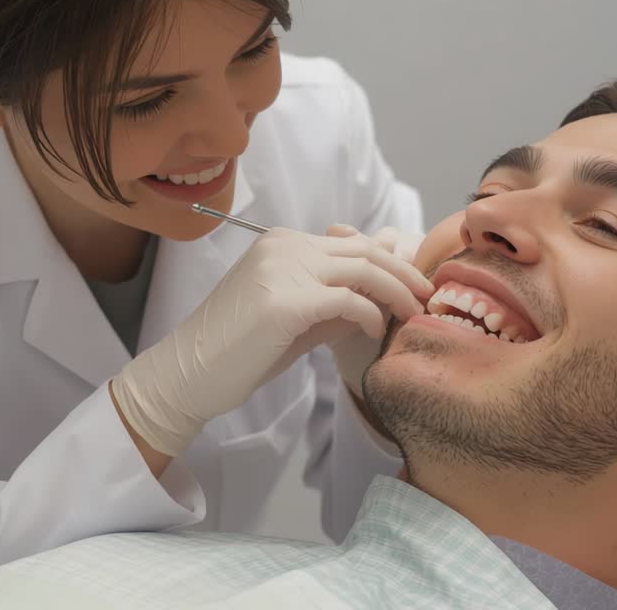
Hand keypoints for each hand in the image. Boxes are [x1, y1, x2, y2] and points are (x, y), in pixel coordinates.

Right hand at [111, 227, 432, 457]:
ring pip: (364, 270)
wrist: (188, 373)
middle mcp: (283, 246)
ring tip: (414, 315)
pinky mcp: (285, 301)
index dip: (390, 264)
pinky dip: (371, 316)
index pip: (352, 243)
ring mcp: (283, 269)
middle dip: (405, 274)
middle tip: (428, 298)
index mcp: (281, 242)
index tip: (413, 288)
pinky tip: (376, 333)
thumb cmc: (237, 351)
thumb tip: (378, 303)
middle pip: (365, 251)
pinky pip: (349, 301)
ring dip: (398, 293)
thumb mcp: (293, 318)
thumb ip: (333, 303)